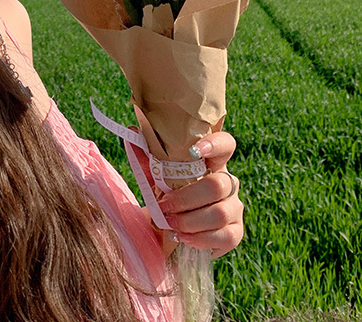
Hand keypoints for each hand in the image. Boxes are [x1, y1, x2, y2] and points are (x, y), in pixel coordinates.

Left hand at [157, 132, 243, 257]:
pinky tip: (182, 237)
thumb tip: (132, 130)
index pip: (226, 144)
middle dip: (186, 199)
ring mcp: (234, 207)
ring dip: (190, 221)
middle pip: (217, 185)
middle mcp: (228, 182)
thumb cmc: (166, 194)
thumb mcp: (154, 176)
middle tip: (164, 206)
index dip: (215, 144)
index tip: (194, 150)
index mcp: (211, 162)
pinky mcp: (235, 232)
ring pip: (220, 213)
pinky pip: (226, 236)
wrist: (169, 228)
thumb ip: (146, 156)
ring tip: (169, 224)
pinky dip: (200, 239)